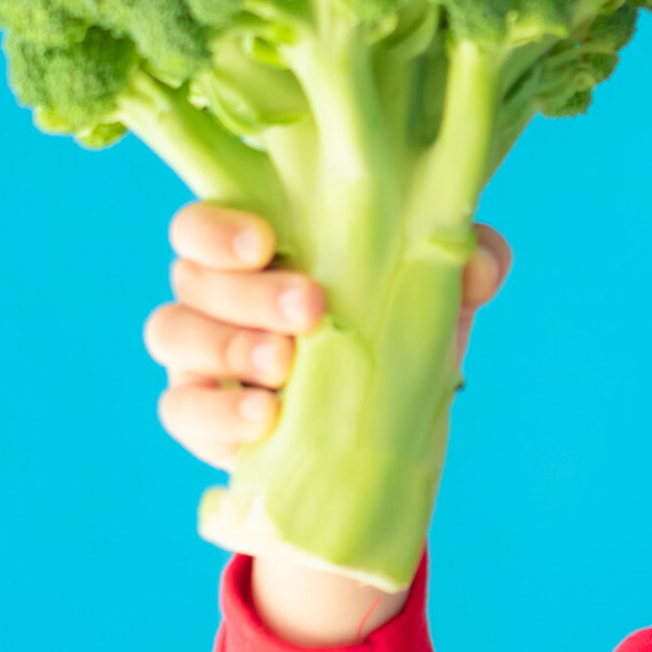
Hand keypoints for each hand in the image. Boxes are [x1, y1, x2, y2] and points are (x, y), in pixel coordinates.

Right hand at [146, 203, 510, 643]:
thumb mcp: (440, 296)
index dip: (220, 227)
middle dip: (249, 291)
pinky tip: (265, 419)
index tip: (267, 242)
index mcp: (257, 247)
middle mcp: (214, 291)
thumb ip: (467, 261)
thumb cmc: (396, 332)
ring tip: (287, 365)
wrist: (387, 432)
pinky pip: (179, 409)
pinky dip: (217, 412)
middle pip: (191, 275)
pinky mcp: (199, 415)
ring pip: (172, 333)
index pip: (205, 219)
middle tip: (310, 308)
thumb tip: (479, 265)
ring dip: (229, 346)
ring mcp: (199, 354)